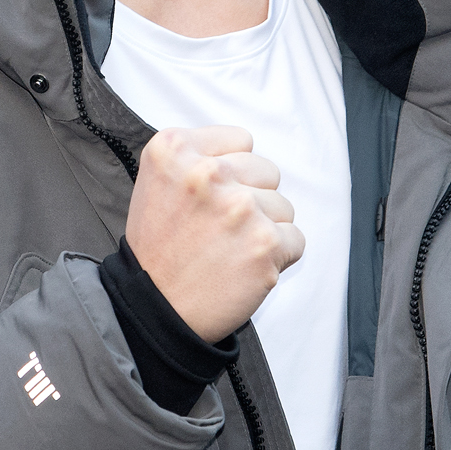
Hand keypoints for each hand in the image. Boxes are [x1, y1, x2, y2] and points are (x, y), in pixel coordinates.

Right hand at [124, 125, 302, 342]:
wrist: (155, 309)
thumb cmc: (158, 249)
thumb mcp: (158, 180)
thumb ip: (197, 157)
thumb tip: (245, 154)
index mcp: (175, 148)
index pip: (241, 140)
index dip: (230, 171)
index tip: (211, 196)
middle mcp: (207, 171)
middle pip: (266, 170)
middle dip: (250, 197)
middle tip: (219, 227)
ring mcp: (239, 206)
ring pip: (282, 206)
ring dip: (264, 228)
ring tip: (229, 249)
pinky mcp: (265, 243)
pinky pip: (295, 239)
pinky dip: (277, 257)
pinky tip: (245, 267)